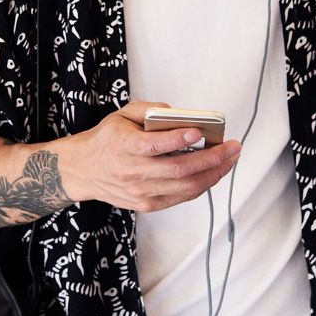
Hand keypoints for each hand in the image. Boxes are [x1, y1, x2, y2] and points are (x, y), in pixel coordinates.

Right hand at [60, 100, 242, 213]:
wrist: (83, 170)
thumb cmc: (106, 140)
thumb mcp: (120, 115)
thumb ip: (148, 110)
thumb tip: (180, 115)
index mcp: (124, 146)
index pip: (154, 145)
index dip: (178, 139)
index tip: (199, 132)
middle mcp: (132, 172)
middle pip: (179, 170)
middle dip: (212, 159)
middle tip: (232, 147)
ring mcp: (140, 192)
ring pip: (185, 187)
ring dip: (213, 174)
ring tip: (229, 160)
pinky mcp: (146, 204)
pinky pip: (182, 197)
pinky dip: (201, 185)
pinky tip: (212, 173)